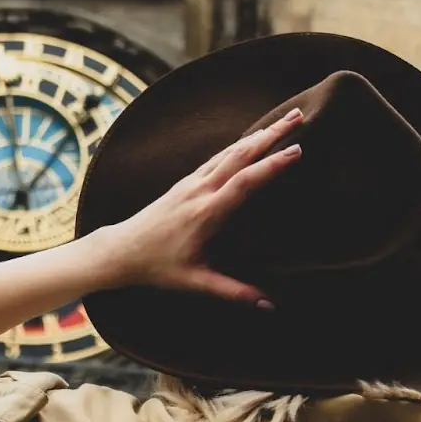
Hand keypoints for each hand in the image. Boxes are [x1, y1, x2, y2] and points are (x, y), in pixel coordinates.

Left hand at [95, 105, 303, 306]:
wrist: (121, 250)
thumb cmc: (157, 267)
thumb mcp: (195, 282)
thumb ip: (233, 292)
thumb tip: (269, 306)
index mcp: (205, 213)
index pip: (243, 182)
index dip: (270, 165)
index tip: (297, 149)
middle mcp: (199, 190)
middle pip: (240, 154)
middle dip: (271, 134)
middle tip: (299, 115)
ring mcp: (191, 183)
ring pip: (229, 151)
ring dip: (259, 133)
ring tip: (286, 119)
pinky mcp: (186, 182)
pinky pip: (218, 156)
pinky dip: (240, 143)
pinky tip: (253, 137)